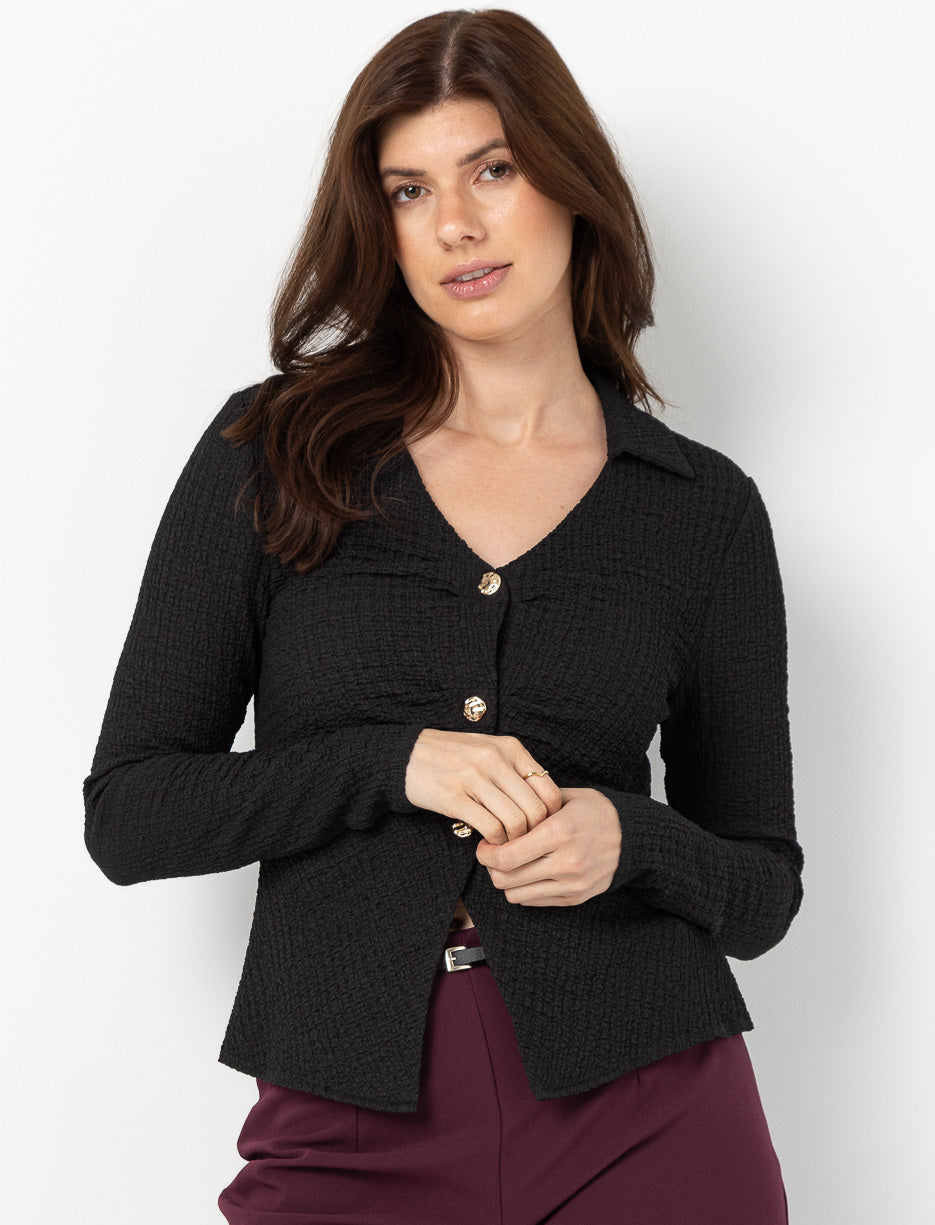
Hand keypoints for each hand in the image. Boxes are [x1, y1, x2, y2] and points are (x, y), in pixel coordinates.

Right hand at [404, 729, 562, 842]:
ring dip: (514, 841)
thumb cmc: (454, 757)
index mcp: (510, 747)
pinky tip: (489, 842)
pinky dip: (495, 842)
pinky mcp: (455, 797)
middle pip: (535, 809)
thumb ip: (517, 769)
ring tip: (507, 843)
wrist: (408, 755)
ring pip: (515, 821)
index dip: (551, 816)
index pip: (549, 789)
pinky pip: (490, 827)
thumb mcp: (490, 749)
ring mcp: (474, 777)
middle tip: (525, 842)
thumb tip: (546, 802)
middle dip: (534, 833)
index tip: (542, 828)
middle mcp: (495, 759)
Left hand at [475, 787, 621, 905]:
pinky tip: (529, 871)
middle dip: (491, 867)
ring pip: (516, 894)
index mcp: (559, 833)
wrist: (632, 836)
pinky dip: (524, 889)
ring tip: (510, 863)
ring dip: (506, 880)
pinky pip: (533, 901)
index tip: (485, 845)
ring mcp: (572, 884)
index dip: (486, 853)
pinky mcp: (575, 898)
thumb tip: (495, 817)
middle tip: (492, 854)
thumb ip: (530, 808)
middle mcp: (566, 863)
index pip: (507, 856)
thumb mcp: (563, 798)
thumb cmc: (594, 812)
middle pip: (506, 879)